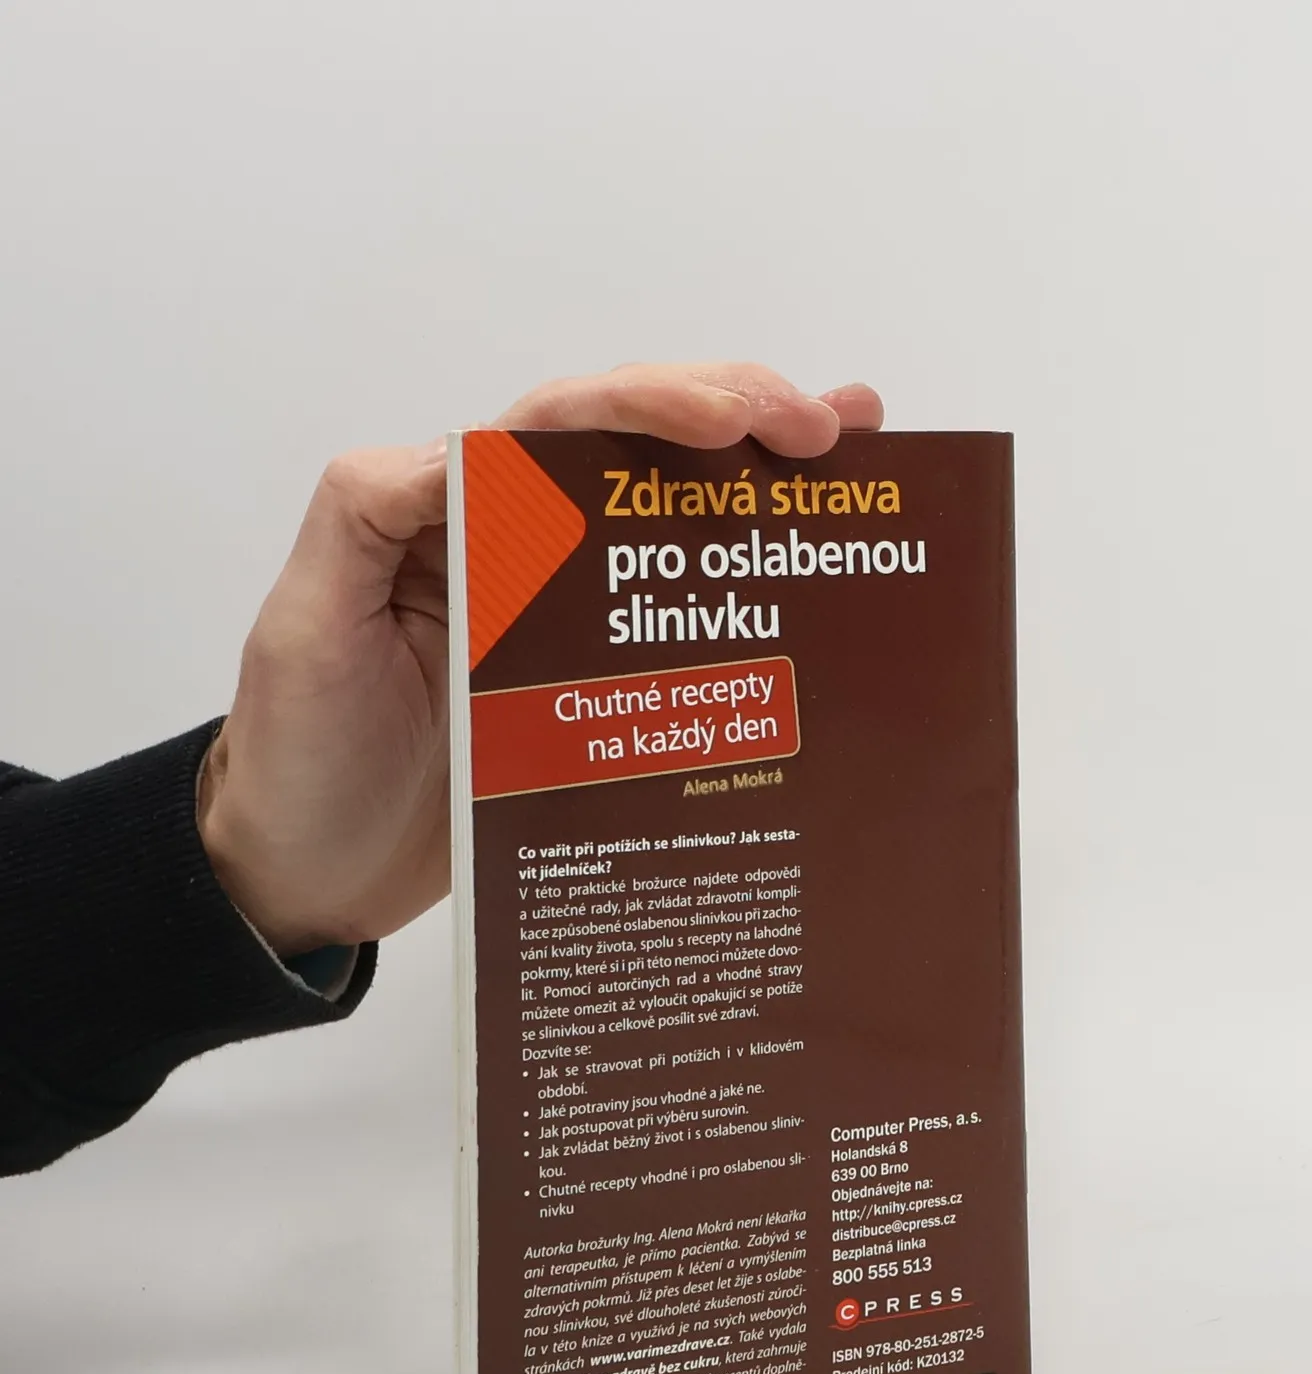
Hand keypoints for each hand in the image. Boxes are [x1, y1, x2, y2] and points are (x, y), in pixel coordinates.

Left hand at [196, 363, 882, 955]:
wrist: (308, 876)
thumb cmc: (300, 758)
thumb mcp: (307, 627)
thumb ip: (366, 515)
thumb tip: (467, 449)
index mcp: (452, 515)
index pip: (563, 426)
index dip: (654, 405)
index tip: (737, 423)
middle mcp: (517, 550)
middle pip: (635, 451)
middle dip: (735, 418)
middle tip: (830, 430)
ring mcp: (561, 617)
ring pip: (669, 521)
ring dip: (759, 476)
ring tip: (857, 447)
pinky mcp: (592, 688)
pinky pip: (676, 622)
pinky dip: (741, 588)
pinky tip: (811, 571)